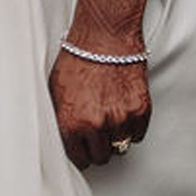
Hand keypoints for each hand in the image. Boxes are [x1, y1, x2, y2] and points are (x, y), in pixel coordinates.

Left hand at [49, 40, 150, 169]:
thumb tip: (64, 136)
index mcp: (72, 123)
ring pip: (121, 146)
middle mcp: (97, 125)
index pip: (80, 159)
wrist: (104, 36)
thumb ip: (62, 119)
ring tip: (110, 119)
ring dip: (116, 137)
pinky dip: (133, 127)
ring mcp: (121, 118)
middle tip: (98, 134)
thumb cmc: (78, 58)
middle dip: (99, 147)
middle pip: (102, 157)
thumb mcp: (56, 91)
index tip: (84, 150)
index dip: (82, 154)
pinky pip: (138, 134)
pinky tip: (123, 113)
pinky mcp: (140, 109)